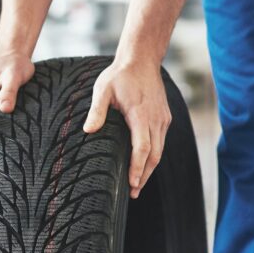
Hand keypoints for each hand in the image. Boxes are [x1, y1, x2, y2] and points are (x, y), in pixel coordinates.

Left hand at [83, 60, 170, 198]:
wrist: (142, 59)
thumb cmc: (120, 75)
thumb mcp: (103, 89)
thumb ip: (97, 110)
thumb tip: (88, 130)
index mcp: (141, 115)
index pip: (142, 148)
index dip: (137, 168)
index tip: (131, 184)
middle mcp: (156, 119)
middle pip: (154, 155)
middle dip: (143, 176)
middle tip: (133, 193)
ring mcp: (163, 119)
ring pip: (159, 151)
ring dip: (149, 169)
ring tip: (137, 185)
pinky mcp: (164, 118)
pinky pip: (161, 142)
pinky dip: (153, 157)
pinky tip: (144, 166)